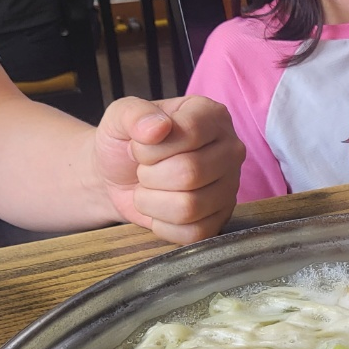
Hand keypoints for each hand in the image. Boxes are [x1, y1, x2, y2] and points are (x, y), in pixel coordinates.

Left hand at [94, 96, 245, 243]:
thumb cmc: (125, 143)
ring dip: (153, 202)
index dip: (153, 147)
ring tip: (150, 189)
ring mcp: (230, 187)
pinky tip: (159, 208)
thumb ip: (134, 114)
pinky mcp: (221, 219)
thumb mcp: (120, 116)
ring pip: (190, 206)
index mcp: (211, 116)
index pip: (190, 132)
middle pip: (191, 173)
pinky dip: (163, 225)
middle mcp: (230, 150)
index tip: (139, 146)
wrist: (118, 177)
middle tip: (144, 170)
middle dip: (150, 176)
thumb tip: (158, 128)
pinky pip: (193, 233)